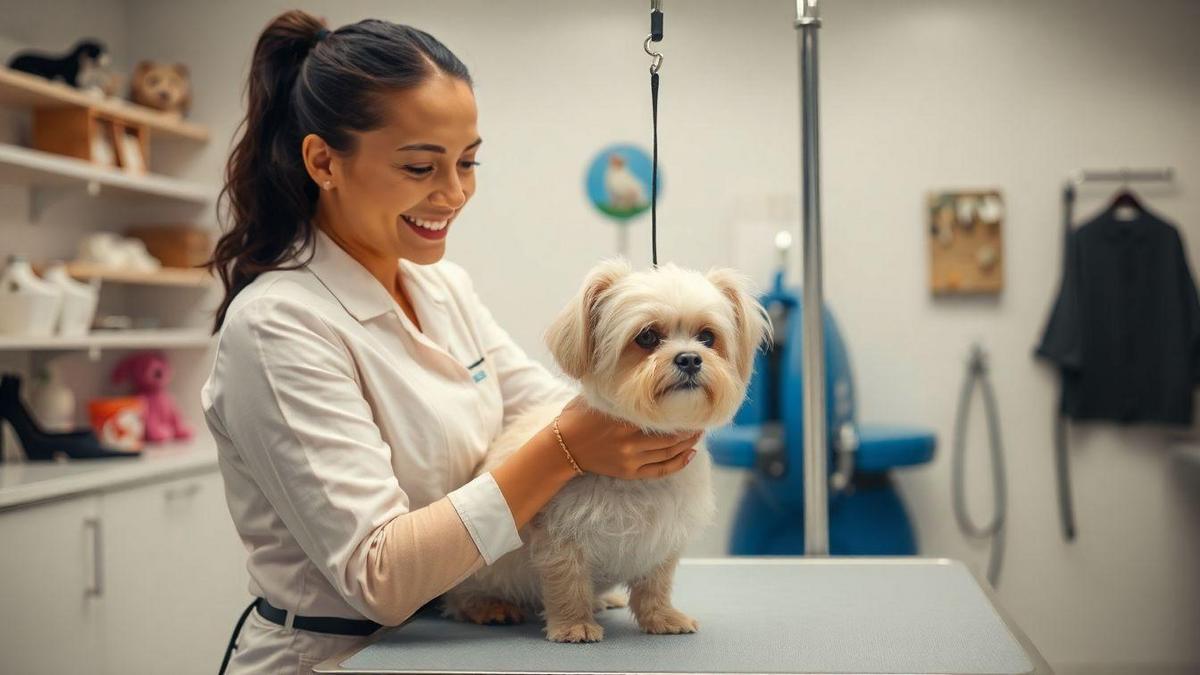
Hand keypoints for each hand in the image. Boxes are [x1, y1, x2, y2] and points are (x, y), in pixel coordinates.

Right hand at [552, 396, 701, 479]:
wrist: (562, 448)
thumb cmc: (578, 417)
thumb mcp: (596, 397)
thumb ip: (617, 390)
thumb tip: (640, 375)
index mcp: (623, 420)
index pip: (660, 416)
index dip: (680, 410)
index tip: (692, 402)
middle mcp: (629, 442)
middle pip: (670, 436)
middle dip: (689, 428)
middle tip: (701, 418)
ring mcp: (631, 460)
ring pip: (669, 452)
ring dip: (688, 443)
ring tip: (698, 432)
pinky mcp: (629, 473)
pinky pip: (661, 470)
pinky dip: (678, 463)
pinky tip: (690, 454)